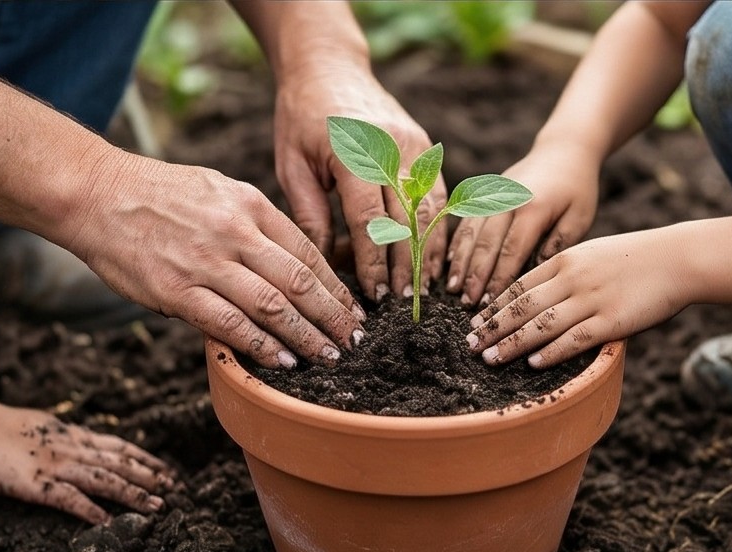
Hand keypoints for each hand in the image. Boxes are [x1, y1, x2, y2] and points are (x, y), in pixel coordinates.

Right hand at [0, 405, 175, 524]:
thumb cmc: (2, 428)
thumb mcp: (45, 427)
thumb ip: (66, 436)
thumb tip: (83, 441)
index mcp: (75, 436)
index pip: (120, 447)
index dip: (146, 458)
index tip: (166, 469)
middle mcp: (74, 450)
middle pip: (120, 463)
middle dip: (149, 477)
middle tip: (174, 489)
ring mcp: (58, 466)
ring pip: (105, 480)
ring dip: (133, 493)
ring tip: (156, 506)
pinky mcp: (39, 484)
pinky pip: (70, 498)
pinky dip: (90, 510)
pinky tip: (107, 522)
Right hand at [67, 152, 365, 368]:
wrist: (96, 193)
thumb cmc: (160, 195)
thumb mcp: (219, 191)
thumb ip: (256, 225)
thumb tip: (290, 267)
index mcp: (250, 205)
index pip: (308, 251)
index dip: (336, 286)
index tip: (355, 310)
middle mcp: (234, 232)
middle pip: (299, 281)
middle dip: (334, 315)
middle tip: (356, 341)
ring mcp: (206, 262)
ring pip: (271, 306)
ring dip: (307, 336)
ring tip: (330, 357)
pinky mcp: (177, 291)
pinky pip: (229, 324)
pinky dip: (261, 346)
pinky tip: (283, 361)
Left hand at [273, 66, 447, 299]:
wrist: (329, 67)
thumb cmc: (302, 118)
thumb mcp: (293, 165)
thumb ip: (310, 214)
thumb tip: (322, 267)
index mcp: (354, 153)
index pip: (369, 221)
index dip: (374, 263)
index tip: (374, 295)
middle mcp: (392, 148)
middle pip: (408, 221)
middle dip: (408, 267)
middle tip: (403, 304)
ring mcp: (414, 145)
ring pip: (431, 211)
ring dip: (429, 253)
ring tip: (422, 289)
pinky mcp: (424, 147)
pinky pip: (438, 196)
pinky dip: (438, 230)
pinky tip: (432, 259)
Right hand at [446, 141, 599, 306]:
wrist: (562, 151)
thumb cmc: (576, 190)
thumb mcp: (579, 217)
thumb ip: (558, 244)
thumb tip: (536, 272)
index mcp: (533, 207)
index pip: (512, 250)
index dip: (499, 278)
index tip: (491, 302)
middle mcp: (506, 200)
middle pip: (485, 244)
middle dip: (474, 276)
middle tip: (466, 303)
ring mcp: (492, 195)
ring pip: (469, 233)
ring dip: (460, 263)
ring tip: (453, 288)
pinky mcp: (484, 194)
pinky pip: (465, 220)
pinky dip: (456, 243)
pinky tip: (449, 264)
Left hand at [465, 230, 691, 367]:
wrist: (678, 258)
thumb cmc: (635, 258)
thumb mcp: (591, 254)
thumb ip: (564, 272)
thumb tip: (538, 296)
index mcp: (565, 260)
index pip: (518, 285)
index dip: (494, 306)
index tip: (475, 322)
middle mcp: (572, 278)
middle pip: (521, 306)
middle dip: (492, 327)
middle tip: (470, 344)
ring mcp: (591, 299)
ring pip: (540, 324)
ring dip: (511, 343)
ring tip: (490, 358)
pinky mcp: (612, 320)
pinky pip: (575, 338)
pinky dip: (552, 352)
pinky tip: (533, 363)